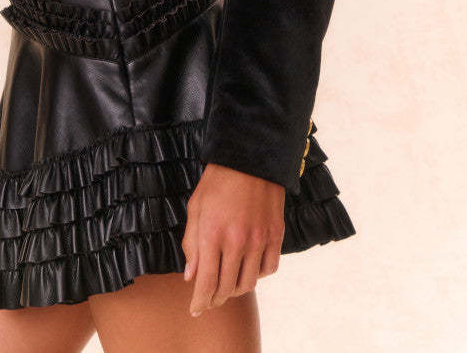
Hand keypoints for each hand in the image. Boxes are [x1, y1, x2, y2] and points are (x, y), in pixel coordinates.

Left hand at [181, 162, 284, 316]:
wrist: (250, 157)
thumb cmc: (218, 181)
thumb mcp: (196, 208)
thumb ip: (192, 244)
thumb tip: (191, 277)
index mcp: (213, 233)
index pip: (206, 283)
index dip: (200, 302)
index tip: (196, 310)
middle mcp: (237, 241)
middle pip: (227, 288)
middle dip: (215, 298)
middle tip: (210, 298)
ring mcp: (259, 239)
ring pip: (248, 282)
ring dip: (235, 289)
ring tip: (227, 283)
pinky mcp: (276, 235)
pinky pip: (269, 269)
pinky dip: (257, 274)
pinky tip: (248, 266)